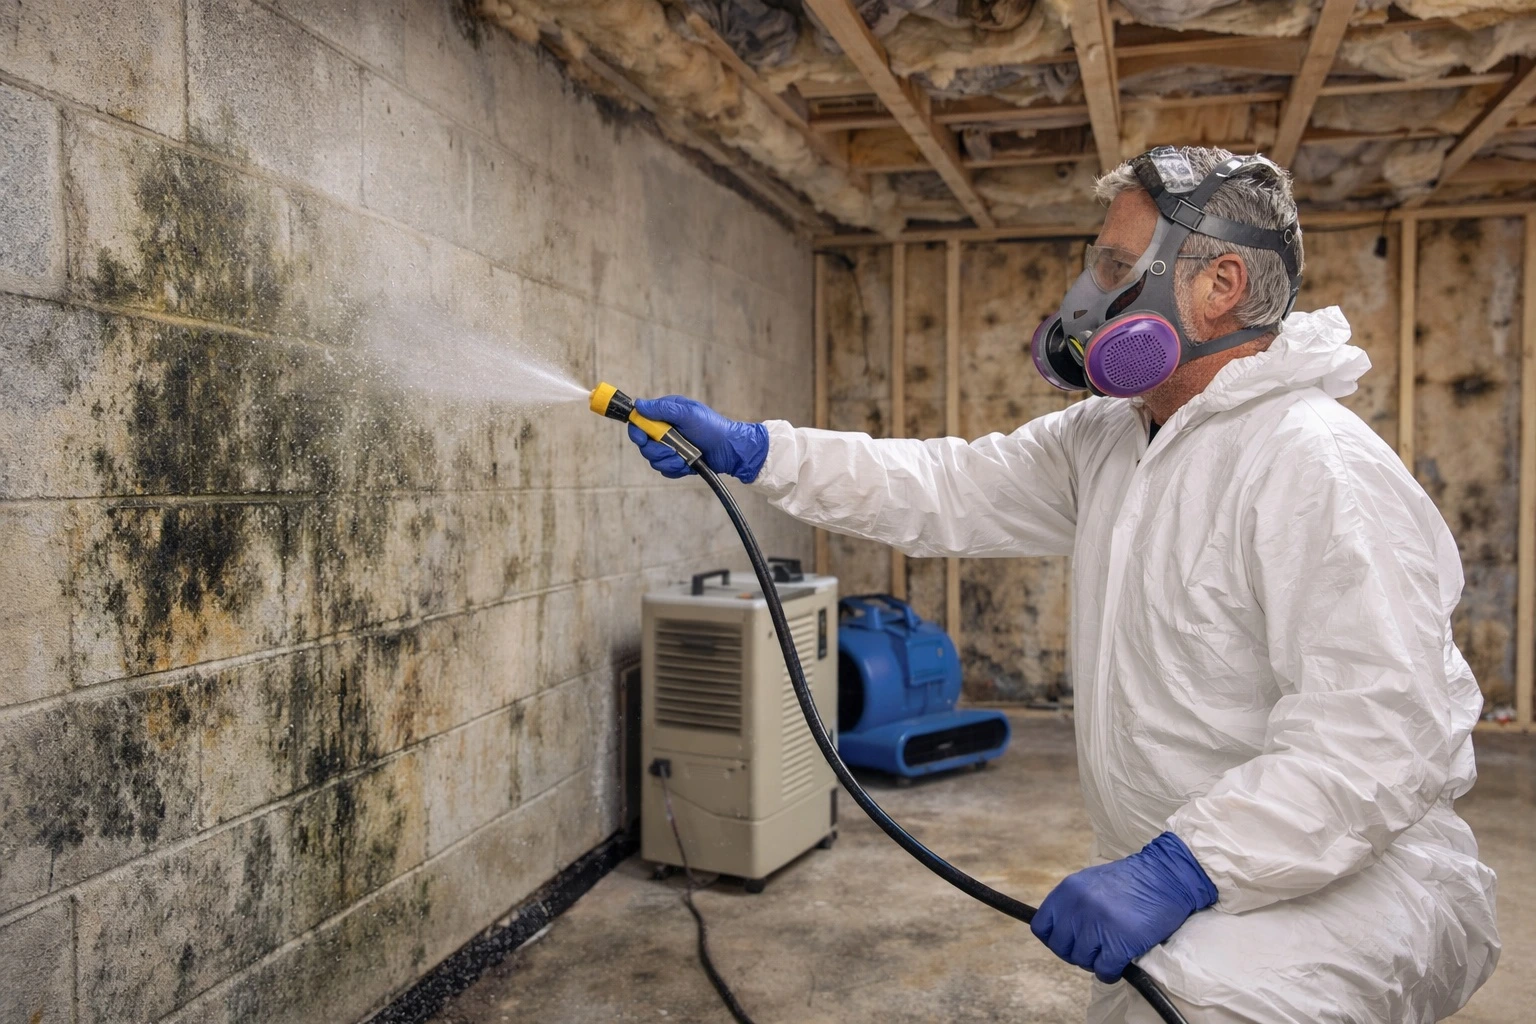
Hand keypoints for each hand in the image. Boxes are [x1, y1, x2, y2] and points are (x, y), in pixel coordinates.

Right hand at [627, 396, 769, 483]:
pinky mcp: (676, 461)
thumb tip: (638, 404)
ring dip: (669, 461)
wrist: (730, 450)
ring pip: (654, 459)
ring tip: (684, 458)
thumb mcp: (688, 414)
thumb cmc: (712, 427)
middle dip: (657, 450)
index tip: (643, 439)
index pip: (640, 422)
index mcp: (666, 414)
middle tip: (671, 450)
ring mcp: (670, 447)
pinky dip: (675, 469)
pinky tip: (687, 464)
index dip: (637, 432)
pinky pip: (664, 469)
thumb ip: (663, 409)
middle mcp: (665, 430)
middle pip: (644, 444)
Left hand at [1031, 832, 1216, 983]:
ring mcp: (1098, 925)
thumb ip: (1072, 903)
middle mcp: (1078, 907)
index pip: (1042, 928)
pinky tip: (1119, 963)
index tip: (1069, 941)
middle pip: (1060, 948)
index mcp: (1068, 890)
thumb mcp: (1091, 882)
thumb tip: (1059, 932)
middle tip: (1094, 949)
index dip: (1054, 939)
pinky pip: (1104, 971)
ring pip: (1081, 961)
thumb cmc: (1132, 881)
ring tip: (1109, 952)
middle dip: (1076, 953)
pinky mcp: (1120, 943)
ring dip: (1095, 962)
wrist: (1167, 876)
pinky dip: (1110, 973)